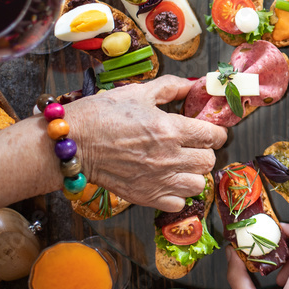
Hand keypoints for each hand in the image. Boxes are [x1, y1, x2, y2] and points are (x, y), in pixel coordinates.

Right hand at [66, 75, 226, 210]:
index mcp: (171, 129)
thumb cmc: (101, 115)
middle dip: (205, 151)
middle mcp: (170, 157)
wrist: (72, 144)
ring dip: (194, 174)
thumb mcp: (138, 93)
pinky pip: (179, 203)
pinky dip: (178, 194)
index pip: (214, 136)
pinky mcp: (146, 196)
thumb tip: (194, 84)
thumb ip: (170, 88)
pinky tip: (168, 181)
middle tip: (192, 146)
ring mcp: (159, 180)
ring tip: (181, 165)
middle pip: (209, 160)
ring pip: (198, 184)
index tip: (209, 131)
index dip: (215, 132)